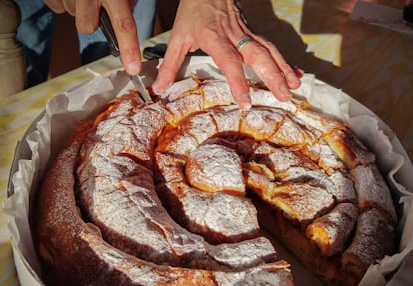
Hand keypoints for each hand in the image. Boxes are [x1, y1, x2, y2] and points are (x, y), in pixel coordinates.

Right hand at [44, 0, 141, 74]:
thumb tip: (127, 9)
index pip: (124, 25)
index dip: (129, 49)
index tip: (133, 69)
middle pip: (87, 28)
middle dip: (91, 20)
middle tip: (95, 4)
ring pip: (72, 16)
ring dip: (78, 7)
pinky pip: (56, 6)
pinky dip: (63, 0)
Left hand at [152, 0, 301, 108]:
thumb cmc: (191, 14)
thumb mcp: (177, 38)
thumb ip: (170, 65)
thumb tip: (159, 89)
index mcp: (215, 38)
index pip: (229, 61)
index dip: (238, 81)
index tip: (245, 101)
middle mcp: (235, 36)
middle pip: (258, 55)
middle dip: (273, 76)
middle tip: (284, 96)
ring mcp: (247, 33)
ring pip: (269, 50)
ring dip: (283, 69)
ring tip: (294, 87)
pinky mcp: (253, 32)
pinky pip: (271, 46)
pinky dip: (285, 60)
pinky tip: (295, 72)